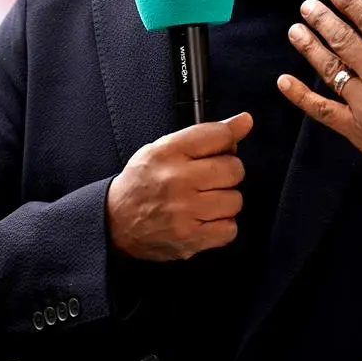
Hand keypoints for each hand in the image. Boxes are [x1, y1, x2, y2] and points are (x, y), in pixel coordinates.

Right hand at [106, 112, 252, 261]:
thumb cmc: (143, 181)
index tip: (220, 149)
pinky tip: (205, 220)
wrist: (115, 222)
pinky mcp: (190, 239)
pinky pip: (230, 229)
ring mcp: (184, 212)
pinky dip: (222, 226)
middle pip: (234, 169)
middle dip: (228, 172)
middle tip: (211, 178)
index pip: (220, 135)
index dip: (227, 142)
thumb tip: (246, 120)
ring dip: (226, 201)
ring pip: (235, 200)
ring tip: (206, 200)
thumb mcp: (165, 147)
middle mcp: (177, 180)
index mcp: (168, 151)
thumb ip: (207, 133)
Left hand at [278, 0, 361, 207]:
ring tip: (295, 30)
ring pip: (330, 70)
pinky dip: (300, 96)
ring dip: (309, 48)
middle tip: (306, 5)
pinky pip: (321, 111)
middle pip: (345, 42)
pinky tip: (283, 81)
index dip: (351, 3)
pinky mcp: (356, 131)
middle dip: (323, 20)